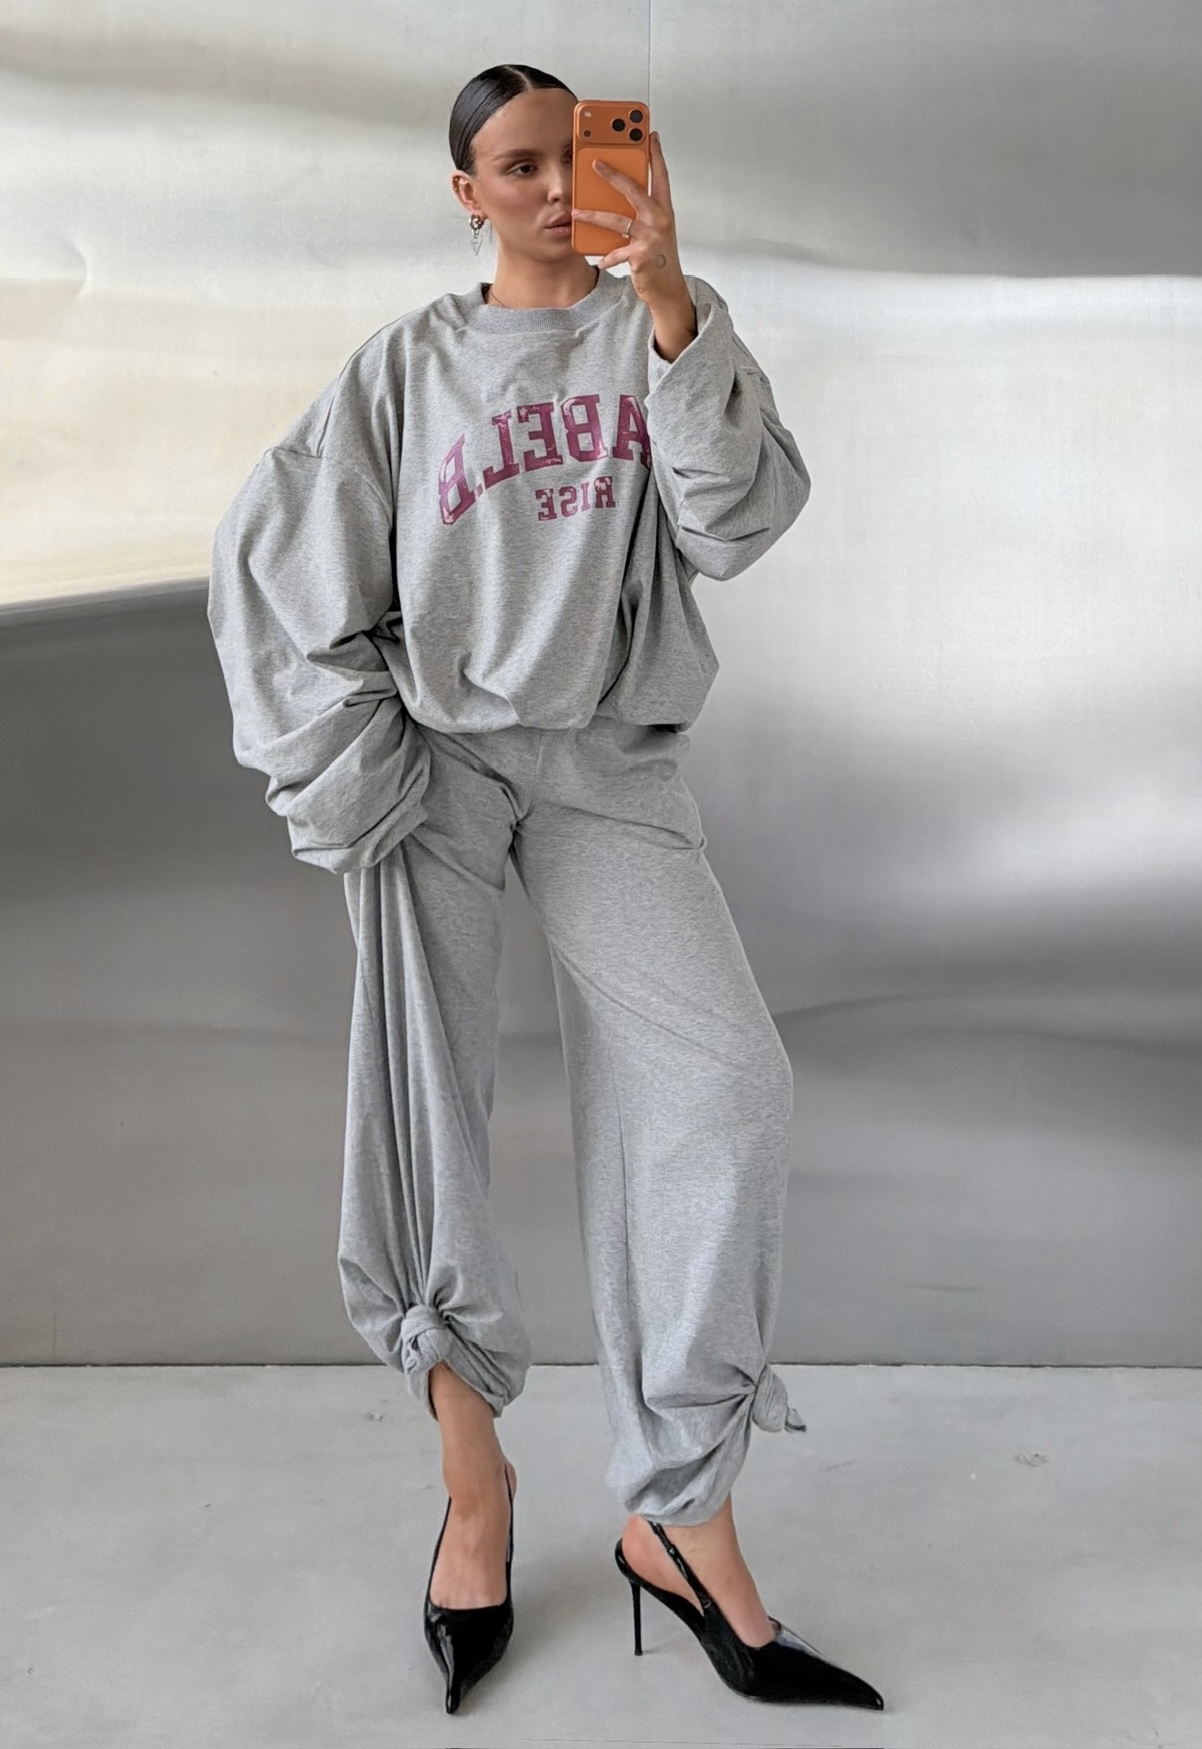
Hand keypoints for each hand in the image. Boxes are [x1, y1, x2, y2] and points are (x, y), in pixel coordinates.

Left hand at [571, 130, 690, 312]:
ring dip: (593, 216)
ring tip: (576, 213)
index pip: (661, 176)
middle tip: (595, 163)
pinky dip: (606, 258)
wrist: (668, 288)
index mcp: (663, 209)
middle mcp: (660, 219)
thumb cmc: (658, 257)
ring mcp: (651, 237)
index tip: (650, 135)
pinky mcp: (641, 256)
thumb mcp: (653, 230)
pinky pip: (617, 252)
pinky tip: (599, 261)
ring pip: (617, 220)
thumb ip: (639, 213)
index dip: (656, 154)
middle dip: (613, 174)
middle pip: (634, 190)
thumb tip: (613, 198)